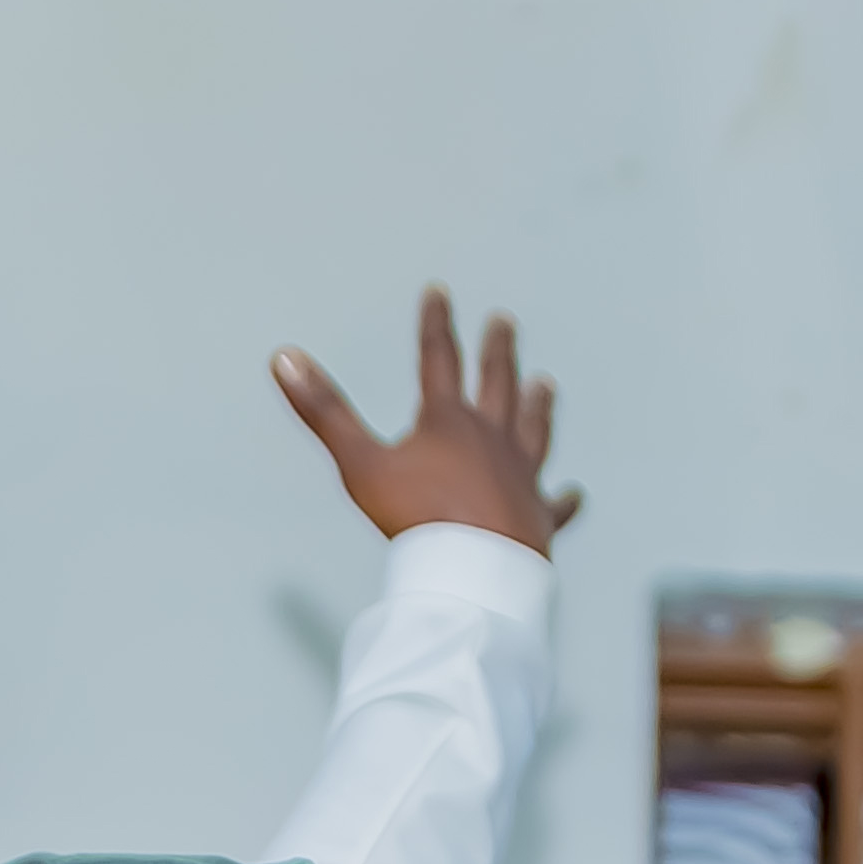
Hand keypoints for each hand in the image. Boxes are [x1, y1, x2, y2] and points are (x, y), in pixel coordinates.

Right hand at [272, 286, 576, 555]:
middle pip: (497, 384)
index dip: (436, 324)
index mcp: (448, 422)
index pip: (439, 359)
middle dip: (497, 351)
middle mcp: (491, 440)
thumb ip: (324, 412)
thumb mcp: (360, 463)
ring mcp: (521, 477)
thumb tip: (287, 360)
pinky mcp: (538, 518)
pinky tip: (575, 494)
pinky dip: (565, 500)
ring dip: (538, 407)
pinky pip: (556, 505)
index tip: (440, 295)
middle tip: (504, 324)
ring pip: (533, 431)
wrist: (475, 569)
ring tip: (545, 385)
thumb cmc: (419, 519)